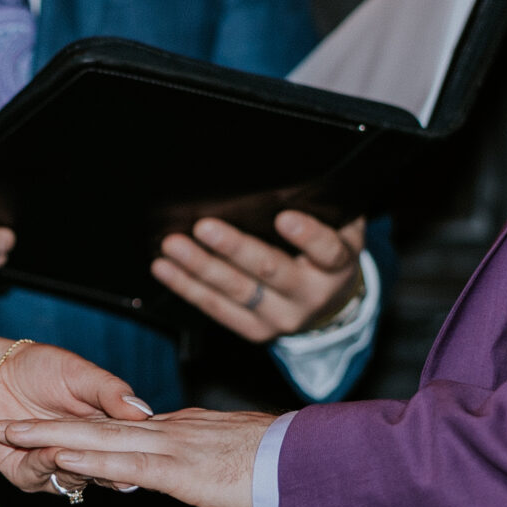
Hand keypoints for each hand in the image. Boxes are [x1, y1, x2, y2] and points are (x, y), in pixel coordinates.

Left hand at [0, 341, 152, 496]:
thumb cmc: (40, 367)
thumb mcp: (81, 373)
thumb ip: (110, 392)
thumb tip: (144, 412)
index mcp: (106, 431)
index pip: (127, 450)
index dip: (136, 454)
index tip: (145, 456)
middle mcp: (84, 454)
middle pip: (103, 471)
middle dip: (106, 468)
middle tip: (113, 465)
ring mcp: (55, 467)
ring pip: (72, 478)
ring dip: (70, 464)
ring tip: (65, 449)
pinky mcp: (26, 474)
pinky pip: (39, 477)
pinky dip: (43, 464)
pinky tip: (44, 449)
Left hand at [0, 408, 273, 506]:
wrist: (310, 461)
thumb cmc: (286, 463)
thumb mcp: (239, 457)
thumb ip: (211, 458)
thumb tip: (197, 467)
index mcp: (184, 430)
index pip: (124, 429)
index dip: (83, 428)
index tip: (51, 432)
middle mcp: (170, 432)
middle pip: (98, 426)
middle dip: (49, 425)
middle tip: (8, 423)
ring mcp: (172, 448)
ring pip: (100, 438)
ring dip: (52, 437)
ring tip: (11, 433)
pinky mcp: (179, 469)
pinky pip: (126, 461)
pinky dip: (91, 458)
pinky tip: (62, 457)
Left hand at [154, 213, 365, 343]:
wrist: (330, 307)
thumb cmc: (328, 254)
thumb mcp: (340, 230)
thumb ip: (324, 209)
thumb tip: (290, 176)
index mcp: (337, 266)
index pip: (327, 251)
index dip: (308, 236)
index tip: (284, 218)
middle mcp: (310, 295)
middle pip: (270, 271)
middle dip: (234, 248)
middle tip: (204, 227)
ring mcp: (281, 317)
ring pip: (236, 291)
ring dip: (200, 267)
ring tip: (173, 246)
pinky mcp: (256, 331)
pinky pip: (217, 308)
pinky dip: (187, 287)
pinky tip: (165, 269)